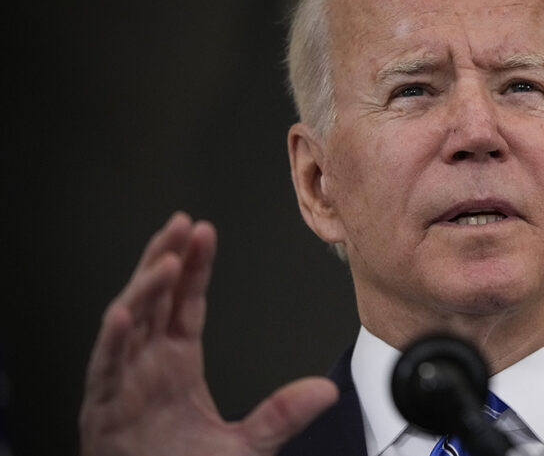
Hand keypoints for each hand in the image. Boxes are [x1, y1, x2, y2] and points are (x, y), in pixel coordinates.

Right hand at [80, 212, 337, 455]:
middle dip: (166, 258)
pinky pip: (104, 370)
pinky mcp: (103, 410)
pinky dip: (111, 341)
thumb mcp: (245, 445)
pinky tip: (122, 313)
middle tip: (182, 224)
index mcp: (176, 366)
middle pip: (154, 300)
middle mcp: (147, 366)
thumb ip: (282, 415)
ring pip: (128, 324)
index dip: (195, 267)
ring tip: (166, 260)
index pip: (185, 304)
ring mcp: (123, 384)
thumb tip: (325, 391)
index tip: (205, 233)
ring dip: (144, 289)